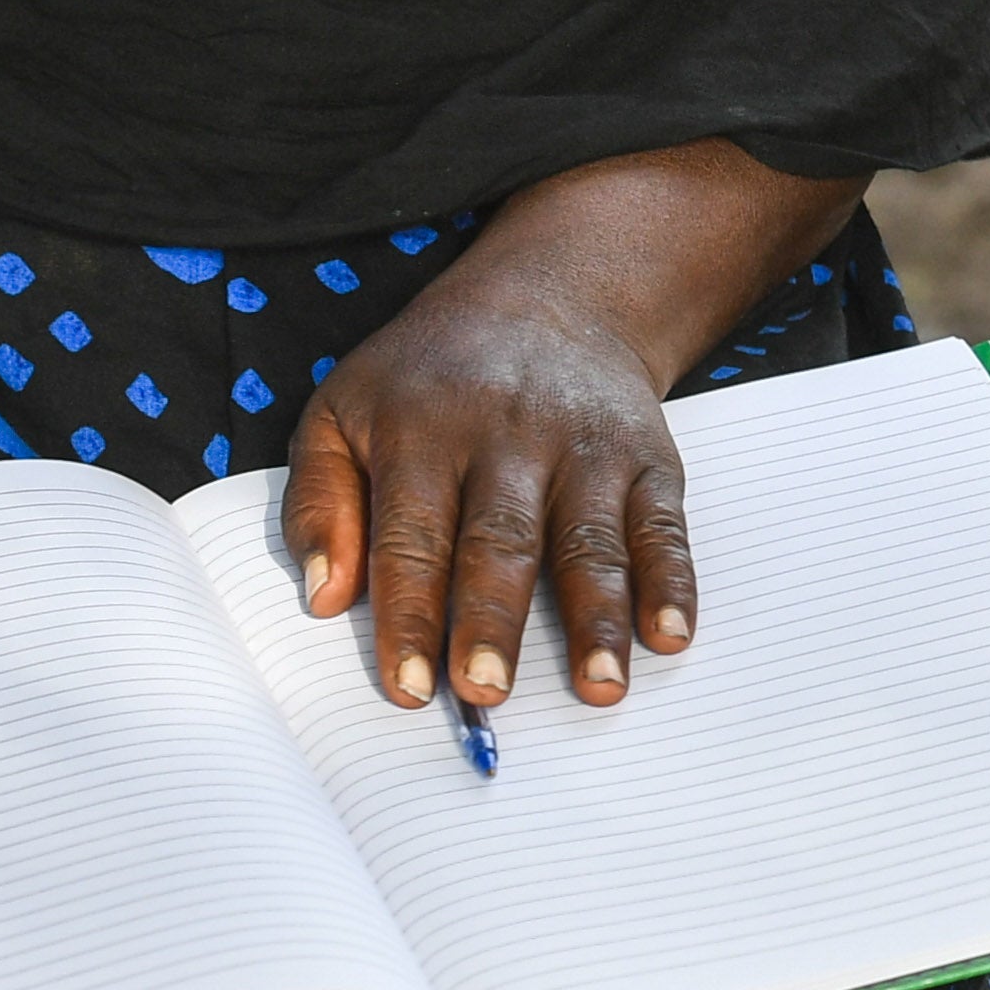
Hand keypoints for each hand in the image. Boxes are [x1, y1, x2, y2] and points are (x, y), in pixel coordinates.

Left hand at [274, 139, 866, 713]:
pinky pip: (662, 526)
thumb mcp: (342, 411)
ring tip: (599, 687)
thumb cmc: (427, 378)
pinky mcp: (646, 457)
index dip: (410, 615)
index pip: (412, 536)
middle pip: (501, 540)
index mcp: (422, 430)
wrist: (550, 297)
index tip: (409, 687)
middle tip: (487, 692)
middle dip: (493, 621)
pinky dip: (672, 582)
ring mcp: (585, 447)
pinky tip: (670, 636)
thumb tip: (324, 597)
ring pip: (590, 540)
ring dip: (597, 618)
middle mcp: (508, 436)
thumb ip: (317, 502)